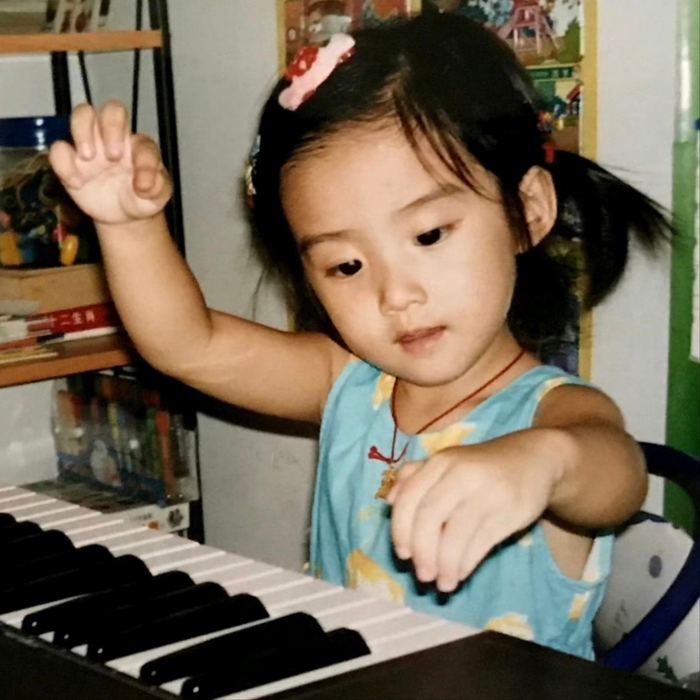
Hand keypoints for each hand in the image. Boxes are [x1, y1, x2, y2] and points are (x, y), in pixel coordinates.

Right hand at [49, 101, 171, 225]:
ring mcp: (90, 145)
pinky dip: (62, 163)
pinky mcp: (69, 160)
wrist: (122, 216)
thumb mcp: (158, 197)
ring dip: (82, 131)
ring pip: (81, 114)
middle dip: (111, 126)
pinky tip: (76, 183)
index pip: (143, 141)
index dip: (144, 161)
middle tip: (113, 156)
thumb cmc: (142, 198)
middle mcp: (114, 138)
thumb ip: (158, 187)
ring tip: (88, 157)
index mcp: (139, 146)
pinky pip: (57, 148)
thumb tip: (144, 185)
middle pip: (111, 110)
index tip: (142, 185)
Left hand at [386, 431, 563, 592]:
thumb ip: (414, 476)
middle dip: (422, 552)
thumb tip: (389, 501)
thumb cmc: (481, 466)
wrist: (534, 459)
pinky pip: (481, 543)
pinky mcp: (509, 510)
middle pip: (429, 517)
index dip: (401, 531)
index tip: (403, 555)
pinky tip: (461, 574)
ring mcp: (486, 492)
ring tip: (443, 583)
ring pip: (455, 534)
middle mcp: (460, 473)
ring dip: (445, 566)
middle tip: (421, 575)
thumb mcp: (447, 463)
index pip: (409, 499)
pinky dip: (466, 564)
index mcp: (440, 462)